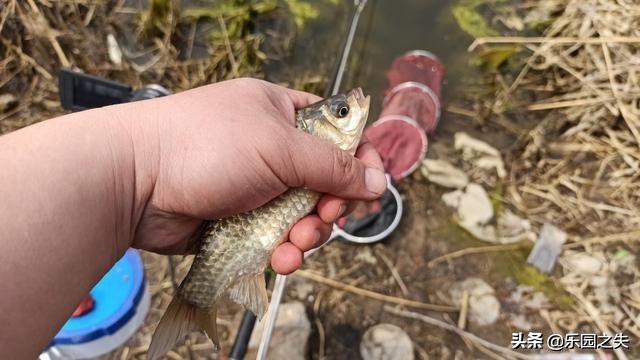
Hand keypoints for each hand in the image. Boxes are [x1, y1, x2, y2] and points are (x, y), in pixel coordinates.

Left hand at [123, 78, 385, 273]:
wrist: (134, 182)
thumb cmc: (205, 146)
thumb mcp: (279, 147)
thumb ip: (332, 166)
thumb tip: (380, 180)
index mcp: (281, 112)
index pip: (337, 131)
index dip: (358, 158)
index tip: (368, 184)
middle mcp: (272, 148)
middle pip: (325, 182)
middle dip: (330, 206)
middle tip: (325, 218)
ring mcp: (256, 186)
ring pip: (304, 216)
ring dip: (308, 234)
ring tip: (296, 244)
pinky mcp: (241, 219)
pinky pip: (278, 238)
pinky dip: (284, 250)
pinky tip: (280, 259)